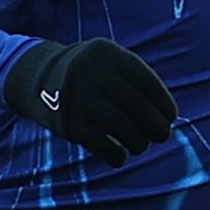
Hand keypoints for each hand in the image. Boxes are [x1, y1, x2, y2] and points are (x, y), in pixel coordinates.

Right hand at [3, 37, 175, 159]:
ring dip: (138, 142)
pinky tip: (121, 156)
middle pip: (135, 105)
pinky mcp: (66, 123)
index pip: (146, 82)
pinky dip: (116, 155)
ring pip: (120, 126)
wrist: (39, 79)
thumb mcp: (110, 64)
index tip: (170, 117)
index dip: (163, 103)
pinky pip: (100, 144)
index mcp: (107, 53)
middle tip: (161, 136)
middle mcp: (90, 71)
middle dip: (155, 126)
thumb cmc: (91, 76)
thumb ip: (136, 82)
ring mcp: (76, 97)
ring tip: (140, 145)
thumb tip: (167, 118)